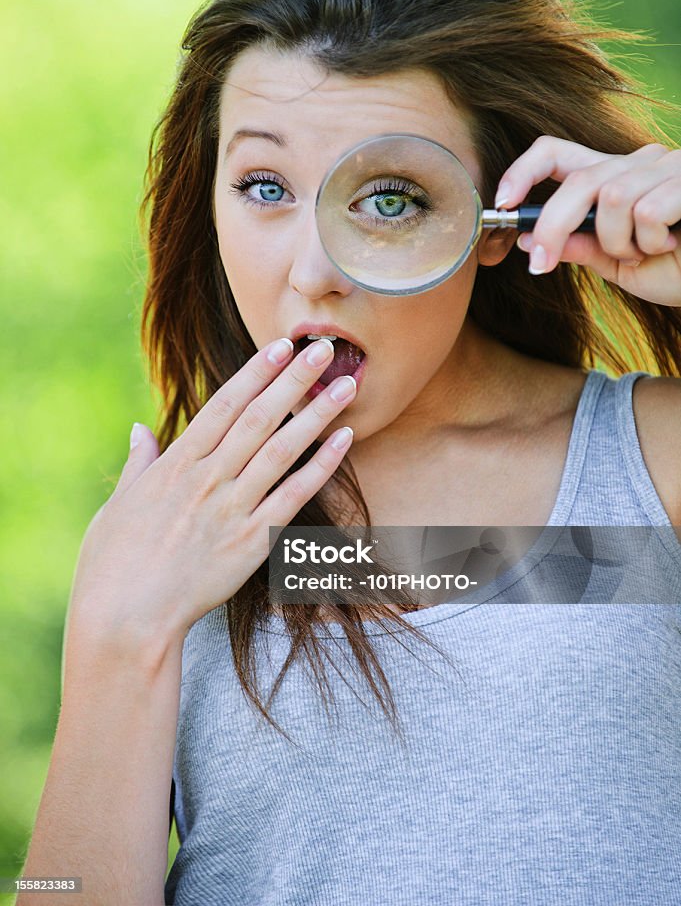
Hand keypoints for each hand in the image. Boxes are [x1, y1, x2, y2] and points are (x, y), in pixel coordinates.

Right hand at [67, 338, 355, 650]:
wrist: (124, 620)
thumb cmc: (112, 564)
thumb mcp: (117, 505)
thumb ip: (139, 463)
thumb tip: (141, 429)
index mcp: (175, 465)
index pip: (222, 406)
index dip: (254, 373)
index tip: (279, 346)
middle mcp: (208, 480)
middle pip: (259, 418)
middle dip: (293, 379)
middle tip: (323, 348)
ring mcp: (232, 510)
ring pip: (283, 451)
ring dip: (317, 414)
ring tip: (346, 384)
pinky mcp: (251, 544)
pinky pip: (293, 498)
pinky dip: (320, 468)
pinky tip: (343, 440)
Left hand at [494, 136, 680, 305]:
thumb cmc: (678, 270)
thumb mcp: (619, 266)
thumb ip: (580, 248)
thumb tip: (527, 240)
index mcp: (613, 177)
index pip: (556, 153)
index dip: (523, 171)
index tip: (502, 203)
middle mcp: (638, 161)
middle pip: (578, 181)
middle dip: (551, 226)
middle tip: (539, 263)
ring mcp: (667, 166)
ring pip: (613, 200)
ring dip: (619, 243)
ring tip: (646, 254)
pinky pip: (647, 212)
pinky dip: (651, 242)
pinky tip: (672, 245)